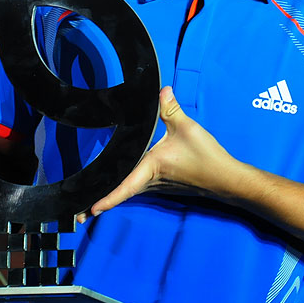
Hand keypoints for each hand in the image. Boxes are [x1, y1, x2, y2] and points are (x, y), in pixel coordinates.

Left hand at [84, 86, 237, 218]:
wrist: (225, 178)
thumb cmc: (205, 156)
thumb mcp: (186, 128)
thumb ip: (170, 108)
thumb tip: (162, 90)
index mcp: (151, 167)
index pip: (123, 186)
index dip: (105, 199)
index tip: (87, 210)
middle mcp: (151, 181)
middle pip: (121, 191)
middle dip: (100, 202)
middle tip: (78, 212)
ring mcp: (157, 185)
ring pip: (130, 189)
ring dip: (112, 195)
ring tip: (90, 202)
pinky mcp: (164, 184)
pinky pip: (139, 186)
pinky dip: (126, 187)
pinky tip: (120, 181)